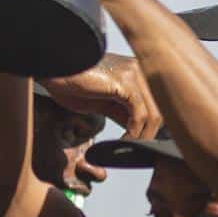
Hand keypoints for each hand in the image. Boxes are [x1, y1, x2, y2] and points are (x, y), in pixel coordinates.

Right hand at [42, 55, 160, 140]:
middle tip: (135, 146)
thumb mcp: (104, 102)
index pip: (159, 104)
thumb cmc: (73, 83)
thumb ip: (124, 113)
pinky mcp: (125, 82)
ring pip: (155, 113)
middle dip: (150, 133)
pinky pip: (140, 113)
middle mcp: (141, 70)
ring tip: (128, 143)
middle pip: (162, 109)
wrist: (55, 70)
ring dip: (143, 135)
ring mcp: (134, 74)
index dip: (152, 127)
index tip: (139, 142)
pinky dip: (134, 131)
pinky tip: (124, 138)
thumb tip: (139, 131)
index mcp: (138, 72)